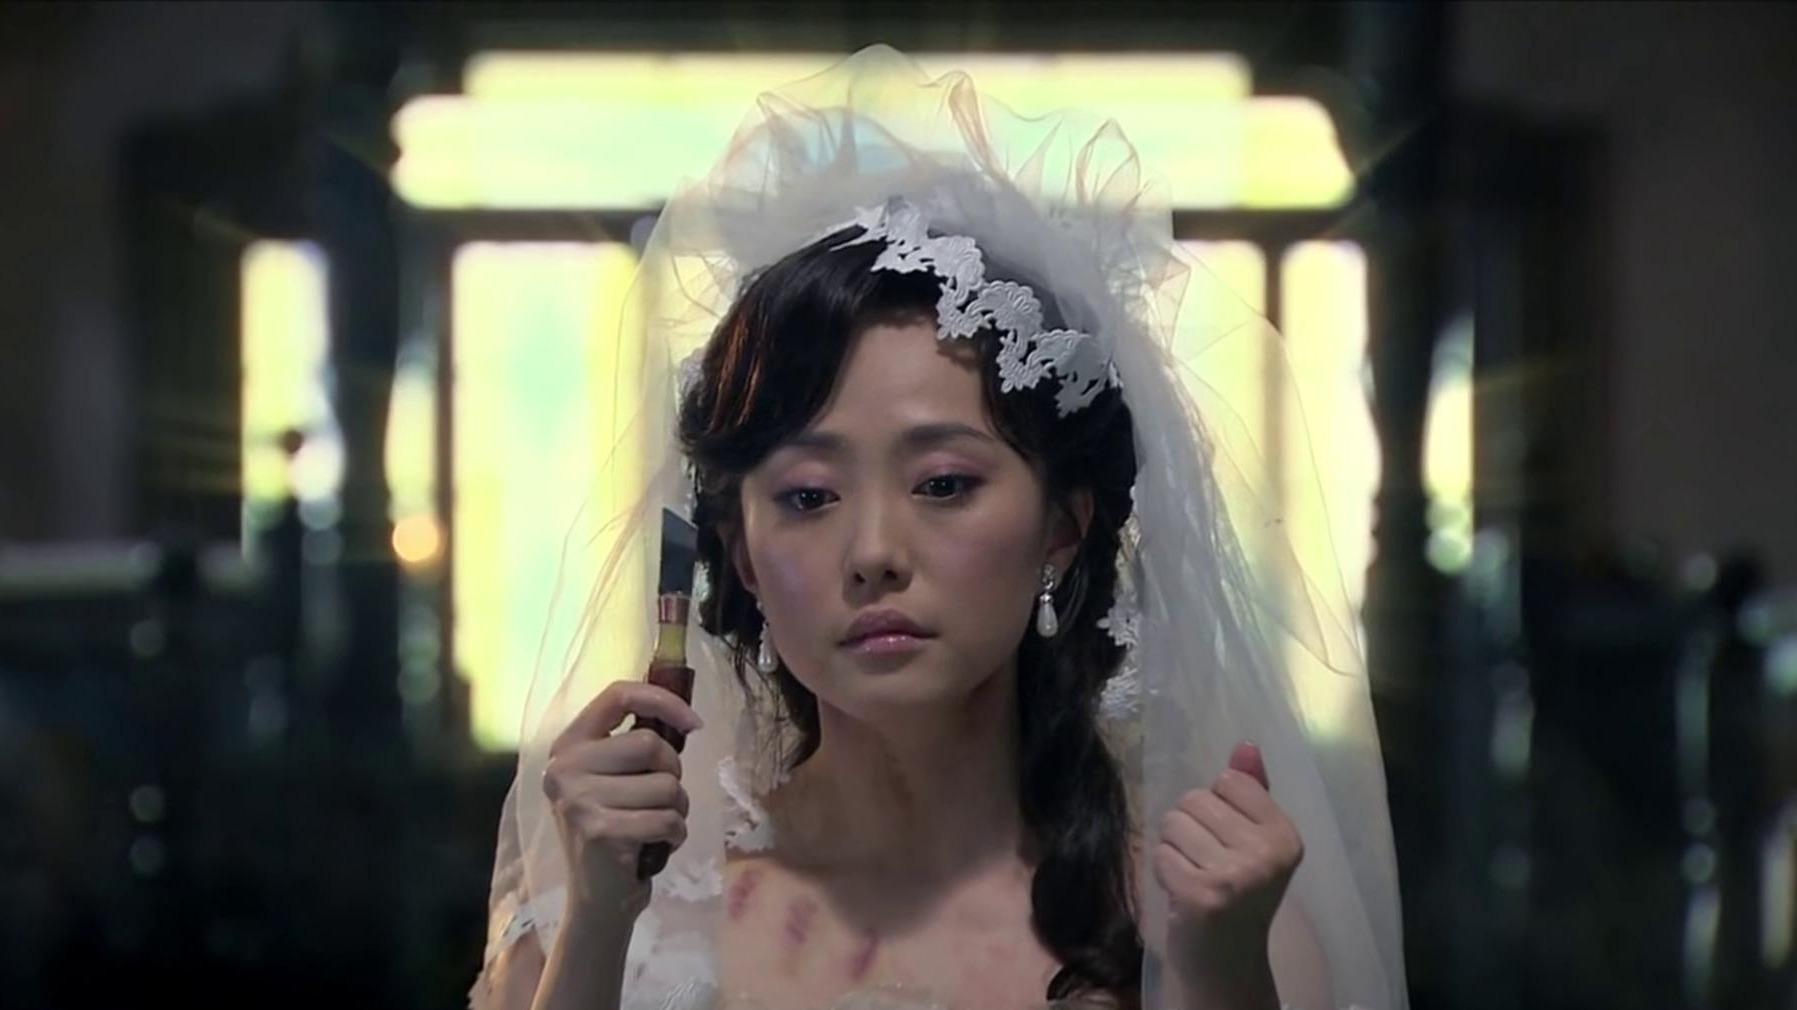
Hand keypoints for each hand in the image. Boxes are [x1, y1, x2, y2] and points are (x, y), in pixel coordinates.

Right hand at [542, 681, 703, 930]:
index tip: (694, 724)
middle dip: (672, 773)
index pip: (617, 694)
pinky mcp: (599, 831)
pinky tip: (659, 845)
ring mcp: (577, 800)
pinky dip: (676, 833)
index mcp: (568, 745)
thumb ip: (634, 746)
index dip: (663, 701)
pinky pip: (667, 818)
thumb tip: (685, 719)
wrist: (597, 900)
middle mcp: (563, 767)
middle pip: (649, 744)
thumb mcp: (613, 780)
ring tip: (657, 825)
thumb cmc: (615, 830)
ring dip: (677, 808)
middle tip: (661, 799)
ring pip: (665, 784)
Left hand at [1154, 741, 1302, 1002]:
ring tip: (1192, 874)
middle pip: (1195, 799)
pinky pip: (1161, 853)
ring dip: (1174, 848)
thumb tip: (1246, 745)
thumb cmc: (1237, 894)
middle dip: (1189, 827)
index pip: (1228, 781)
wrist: (1227, 962)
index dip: (1215, 807)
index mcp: (1285, 835)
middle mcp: (1267, 854)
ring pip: (1173, 823)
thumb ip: (1251, 792)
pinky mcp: (1201, 894)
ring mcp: (1235, 875)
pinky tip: (1182, 892)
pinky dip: (1163, 871)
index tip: (1226, 841)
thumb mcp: (1251, 841)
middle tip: (1205, 862)